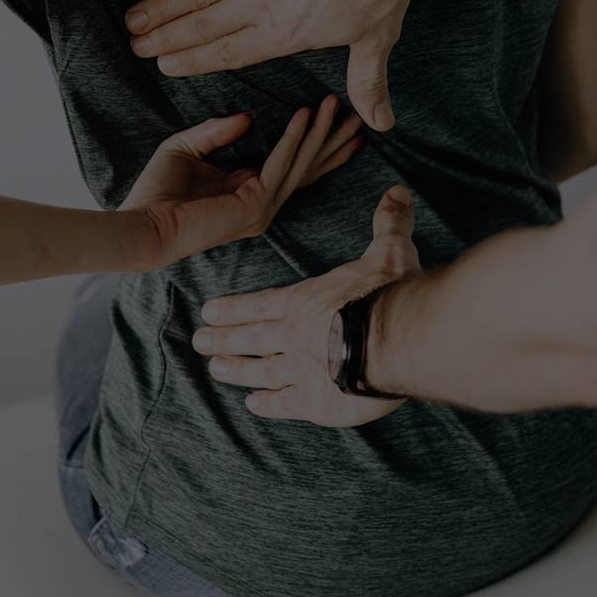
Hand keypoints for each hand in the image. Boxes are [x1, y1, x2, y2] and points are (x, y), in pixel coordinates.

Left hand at [120, 94, 362, 268]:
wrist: (143, 225)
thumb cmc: (156, 193)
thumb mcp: (186, 148)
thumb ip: (216, 131)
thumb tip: (248, 116)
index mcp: (248, 191)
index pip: (293, 165)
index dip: (316, 142)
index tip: (335, 117)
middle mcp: (262, 203)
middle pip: (308, 167)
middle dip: (333, 140)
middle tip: (359, 114)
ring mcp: (262, 208)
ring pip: (301, 164)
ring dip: (321, 132)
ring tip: (336, 104)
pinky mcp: (255, 206)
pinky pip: (280, 164)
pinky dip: (293, 137)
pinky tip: (304, 114)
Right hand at [126, 0, 433, 131]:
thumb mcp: (376, 37)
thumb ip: (367, 82)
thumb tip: (381, 123)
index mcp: (283, 34)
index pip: (227, 53)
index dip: (193, 61)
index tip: (165, 66)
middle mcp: (258, 4)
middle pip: (201, 26)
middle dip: (165, 38)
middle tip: (136, 47)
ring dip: (160, 7)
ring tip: (133, 19)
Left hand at [192, 184, 423, 426]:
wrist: (397, 339)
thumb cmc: (390, 293)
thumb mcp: (389, 251)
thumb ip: (389, 224)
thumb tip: (397, 191)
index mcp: (306, 301)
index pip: (261, 304)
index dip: (234, 308)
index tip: (208, 311)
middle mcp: (295, 335)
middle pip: (251, 337)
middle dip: (223, 339)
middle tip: (198, 342)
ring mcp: (301, 370)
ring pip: (260, 370)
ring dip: (237, 370)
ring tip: (215, 370)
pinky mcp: (316, 402)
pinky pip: (285, 404)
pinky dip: (268, 404)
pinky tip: (254, 405)